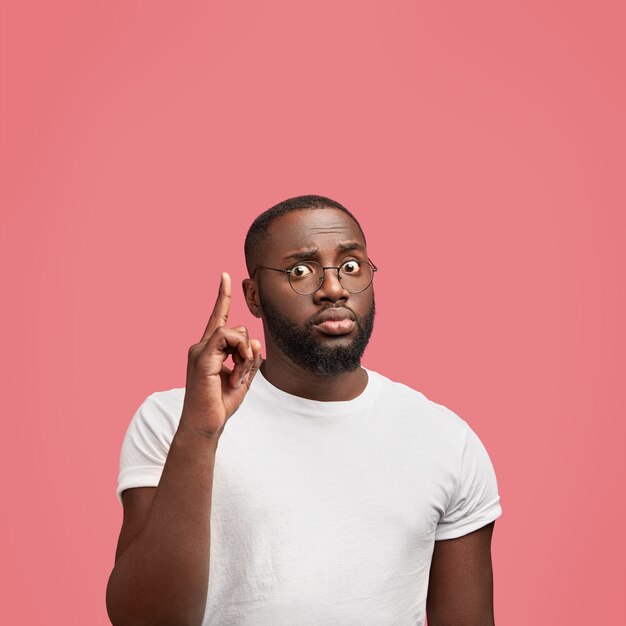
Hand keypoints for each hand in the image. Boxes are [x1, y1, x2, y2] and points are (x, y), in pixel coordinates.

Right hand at [180, 272, 262, 438]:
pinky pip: (227, 336)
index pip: (217, 317)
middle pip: (236, 327)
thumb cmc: (220, 404)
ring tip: (239, 376)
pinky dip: (240, 352)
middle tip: (244, 374)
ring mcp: (199, 350)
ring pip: (234, 330)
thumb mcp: (243, 378)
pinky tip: (237, 371)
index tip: (226, 276)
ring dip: (245, 354)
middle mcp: (201, 346)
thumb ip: (250, 358)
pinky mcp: (202, 357)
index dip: (223, 296)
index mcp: (209, 350)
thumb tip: (256, 341)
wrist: (205, 425)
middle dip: (249, 349)